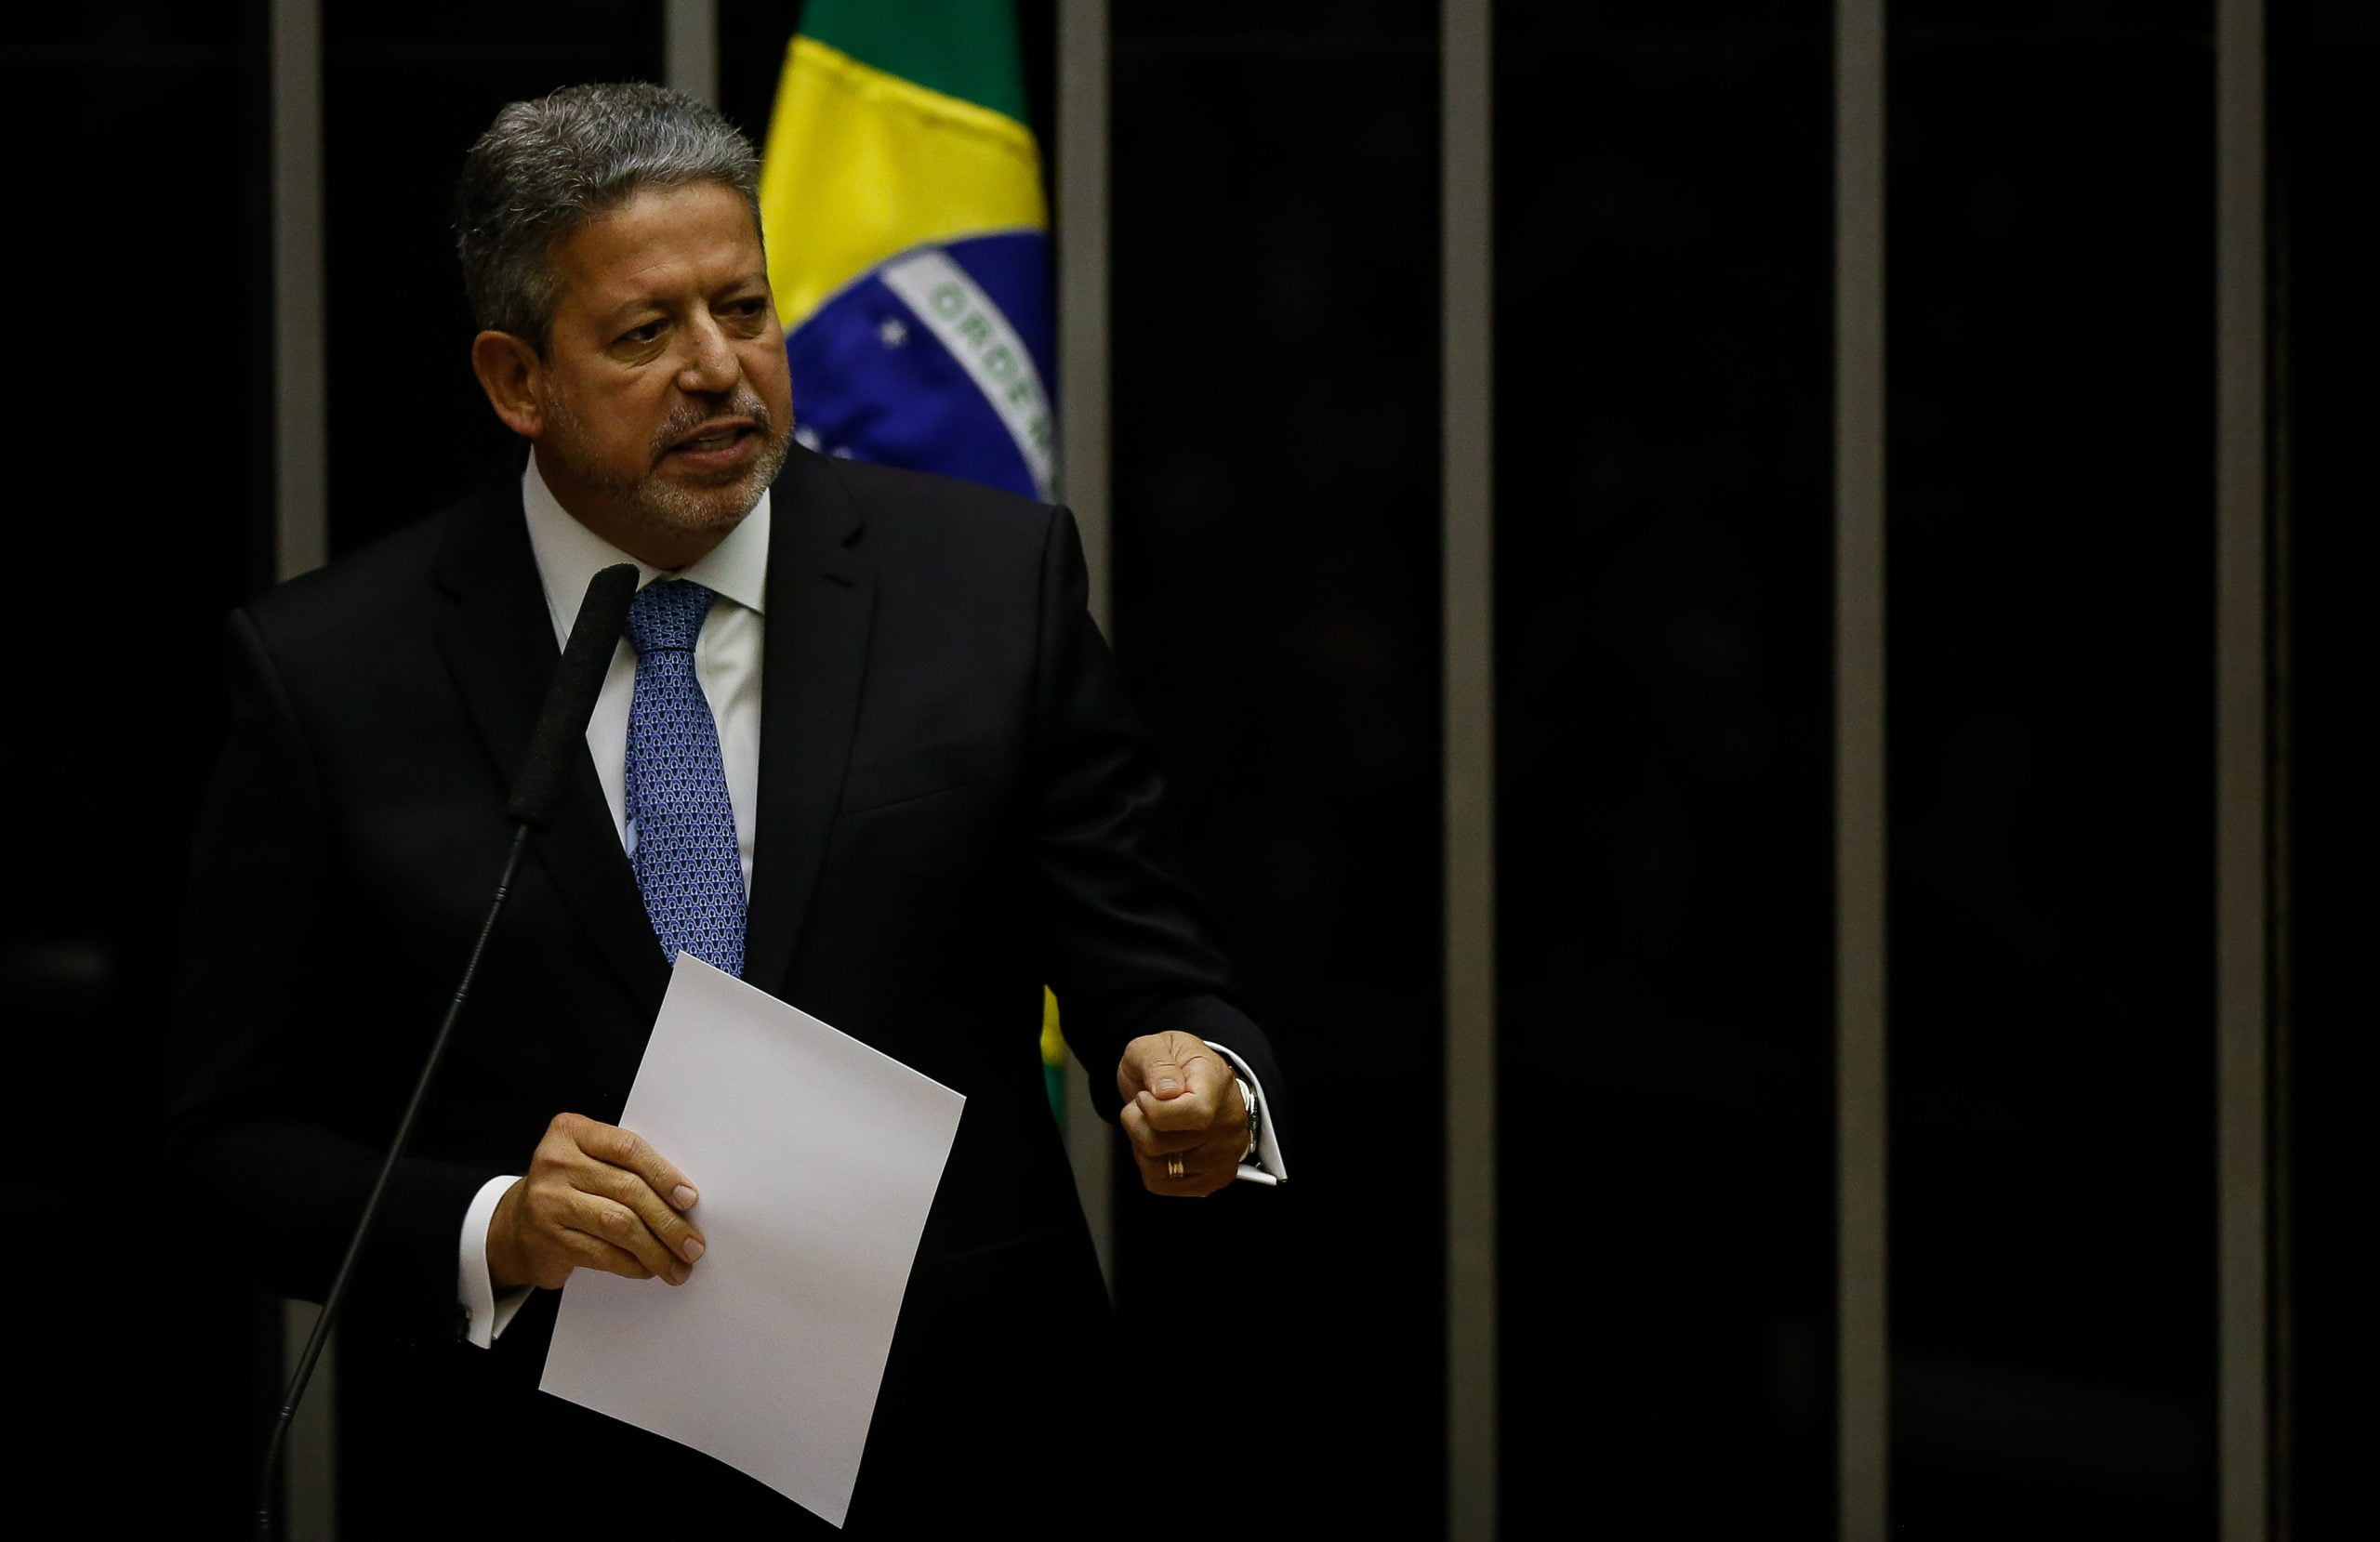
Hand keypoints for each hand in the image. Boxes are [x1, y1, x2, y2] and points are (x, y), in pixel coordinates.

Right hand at [486, 1112, 705, 1290]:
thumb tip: (684, 1199)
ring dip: (656, 1249)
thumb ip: (627, 1167)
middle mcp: (556, 1162)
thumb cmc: (569, 1188)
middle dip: (669, 1221)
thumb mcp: (591, 1161)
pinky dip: (632, 1264)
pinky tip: (648, 1269)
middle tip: (693, 1244)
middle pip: (628, 1190)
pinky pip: (603, 1253)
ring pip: (619, 1225)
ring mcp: (549, 1201)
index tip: (690, 1199)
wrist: (516, 1227)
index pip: (628, 1148)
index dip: (664, 1175)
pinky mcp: (548, 1239)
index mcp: (571, 1132)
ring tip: (677, 1265)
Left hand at [1117, 1032, 1248, 1197]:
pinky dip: (1151, 1167)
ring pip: (1156, 1168)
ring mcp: (1223, 1157)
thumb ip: (1156, 1062)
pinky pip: (1161, 1185)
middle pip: (1158, 1144)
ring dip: (1142, 1146)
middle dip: (1136, 1123)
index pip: (1192, 1114)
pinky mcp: (1212, 1180)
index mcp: (1218, 1087)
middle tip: (1146, 1106)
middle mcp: (1229, 1126)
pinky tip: (1162, 1146)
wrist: (1195, 1083)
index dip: (1152, 1108)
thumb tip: (1164, 1091)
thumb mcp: (1158, 1045)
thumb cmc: (1177, 1065)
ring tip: (1155, 1125)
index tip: (1146, 1094)